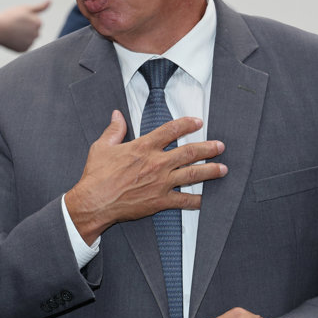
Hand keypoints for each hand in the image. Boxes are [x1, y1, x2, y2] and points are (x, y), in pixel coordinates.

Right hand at [0, 0, 50, 51]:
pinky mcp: (23, 50)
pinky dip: (18, 43)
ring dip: (23, 36)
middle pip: (34, 31)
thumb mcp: (25, 8)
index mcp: (38, 23)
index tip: (19, 19)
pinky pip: (23, 46)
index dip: (27, 20)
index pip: (36, 22)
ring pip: (28, 39)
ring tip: (12, 32)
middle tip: (15, 26)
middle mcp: (36, 34)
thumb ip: (40, 7)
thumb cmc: (9, 16)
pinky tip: (11, 38)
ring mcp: (30, 43)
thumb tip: (51, 1)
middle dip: (26, 29)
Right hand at [63, 110, 226, 243]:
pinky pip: (184, 201)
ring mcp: (160, 183)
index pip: (170, 130)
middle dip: (208, 148)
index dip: (187, 124)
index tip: (198, 121)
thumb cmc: (96, 176)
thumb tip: (117, 115)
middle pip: (189, 152)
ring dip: (210, 171)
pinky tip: (205, 200)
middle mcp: (156, 163)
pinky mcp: (160, 201)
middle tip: (220, 146)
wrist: (94, 202)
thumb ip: (114, 130)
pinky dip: (196, 201)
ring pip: (192, 175)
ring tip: (223, 169)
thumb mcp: (101, 147)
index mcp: (143, 147)